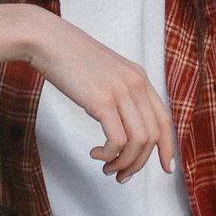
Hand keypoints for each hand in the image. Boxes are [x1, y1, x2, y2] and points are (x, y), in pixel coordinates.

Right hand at [0, 5, 175, 180]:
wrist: (48, 40)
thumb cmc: (70, 59)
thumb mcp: (104, 75)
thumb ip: (118, 95)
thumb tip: (120, 127)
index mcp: (139, 78)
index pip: (164, 119)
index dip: (167, 147)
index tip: (165, 168)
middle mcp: (137, 84)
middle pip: (153, 136)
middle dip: (138, 163)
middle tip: (120, 176)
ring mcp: (121, 91)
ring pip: (138, 142)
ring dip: (123, 163)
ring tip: (106, 167)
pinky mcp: (102, 100)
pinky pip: (118, 140)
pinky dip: (109, 155)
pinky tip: (95, 153)